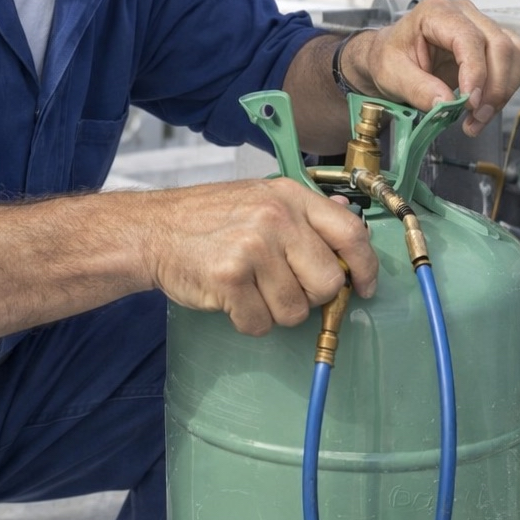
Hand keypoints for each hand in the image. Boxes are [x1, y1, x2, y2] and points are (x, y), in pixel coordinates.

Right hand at [143, 178, 376, 335]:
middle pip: (328, 283)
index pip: (351, 234)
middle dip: (311, 297)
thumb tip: (352, 222)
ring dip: (274, 311)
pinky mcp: (229, 278)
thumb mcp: (261, 196)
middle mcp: (275, 217)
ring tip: (250, 287)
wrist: (153, 230)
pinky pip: (260, 324)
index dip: (366, 267)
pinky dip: (247, 321)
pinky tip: (232, 298)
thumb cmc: (208, 218)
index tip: (365, 287)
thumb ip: (306, 212)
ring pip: (295, 311)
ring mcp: (252, 247)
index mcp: (290, 196)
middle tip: (283, 287)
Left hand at [344, 0, 519, 135]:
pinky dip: (506, 88)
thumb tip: (445, 103)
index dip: (475, 71)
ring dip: (503, 90)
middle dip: (494, 87)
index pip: (469, 38)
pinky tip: (485, 107)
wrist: (390, 58)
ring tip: (478, 117)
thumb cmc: (389, 57)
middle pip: (499, 45)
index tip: (469, 101)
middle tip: (475, 116)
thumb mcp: (390, 74)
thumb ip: (416, 88)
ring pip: (514, 53)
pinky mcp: (490, 44)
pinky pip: (515, 62)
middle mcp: (464, 14)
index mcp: (436, 12)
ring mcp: (481, 26)